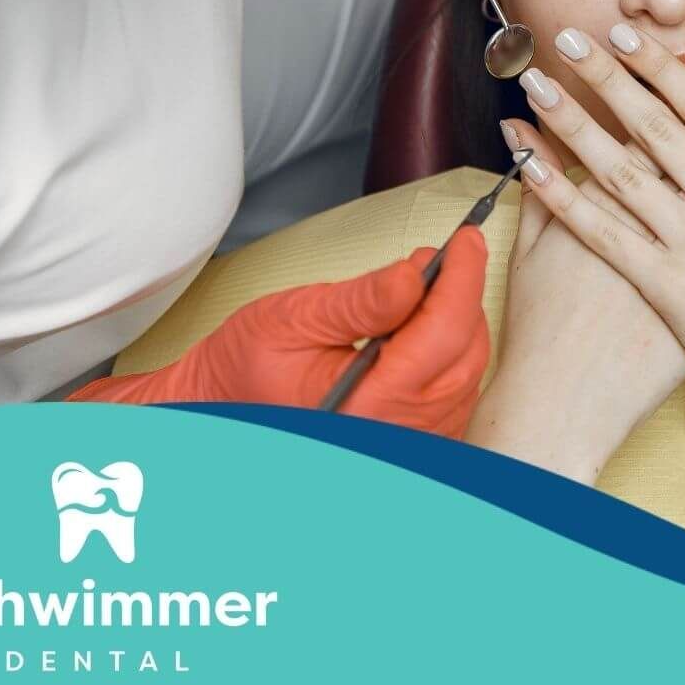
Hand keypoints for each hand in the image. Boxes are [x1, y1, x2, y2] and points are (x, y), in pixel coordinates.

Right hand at [70, 231, 489, 436]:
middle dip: (462, 296)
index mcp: (370, 406)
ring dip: (458, 325)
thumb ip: (360, 301)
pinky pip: (453, 396)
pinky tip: (426, 329)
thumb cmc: (244, 372)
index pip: (444, 332)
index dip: (462, 277)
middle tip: (446, 256)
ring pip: (466, 375)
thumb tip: (414, 275)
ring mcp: (408, 445)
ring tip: (427, 289)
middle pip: (466, 353)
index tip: (466, 239)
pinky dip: (451, 355)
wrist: (218, 412)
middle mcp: (398, 434)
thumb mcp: (293, 320)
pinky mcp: (410, 445)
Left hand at [511, 23, 684, 452]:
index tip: (629, 36)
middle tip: (570, 35)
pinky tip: (531, 166)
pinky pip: (603, 232)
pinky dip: (563, 196)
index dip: (663, 66)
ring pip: (622, 167)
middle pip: (657, 122)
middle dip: (608, 74)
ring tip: (538, 85)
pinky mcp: (668, 286)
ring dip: (574, 121)